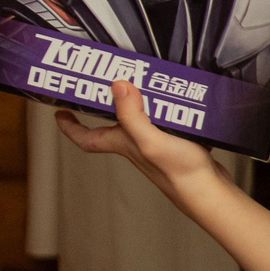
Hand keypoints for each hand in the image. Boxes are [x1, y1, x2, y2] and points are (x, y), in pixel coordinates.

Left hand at [55, 80, 225, 207]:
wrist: (209, 191)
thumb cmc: (180, 174)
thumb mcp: (150, 140)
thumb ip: (132, 115)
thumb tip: (117, 86)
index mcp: (124, 143)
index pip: (86, 137)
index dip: (70, 126)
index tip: (60, 112)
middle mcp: (136, 144)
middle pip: (114, 122)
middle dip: (108, 101)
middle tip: (106, 80)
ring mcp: (157, 144)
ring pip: (142, 117)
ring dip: (143, 99)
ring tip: (147, 79)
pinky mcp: (178, 142)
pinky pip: (168, 120)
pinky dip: (172, 107)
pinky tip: (181, 99)